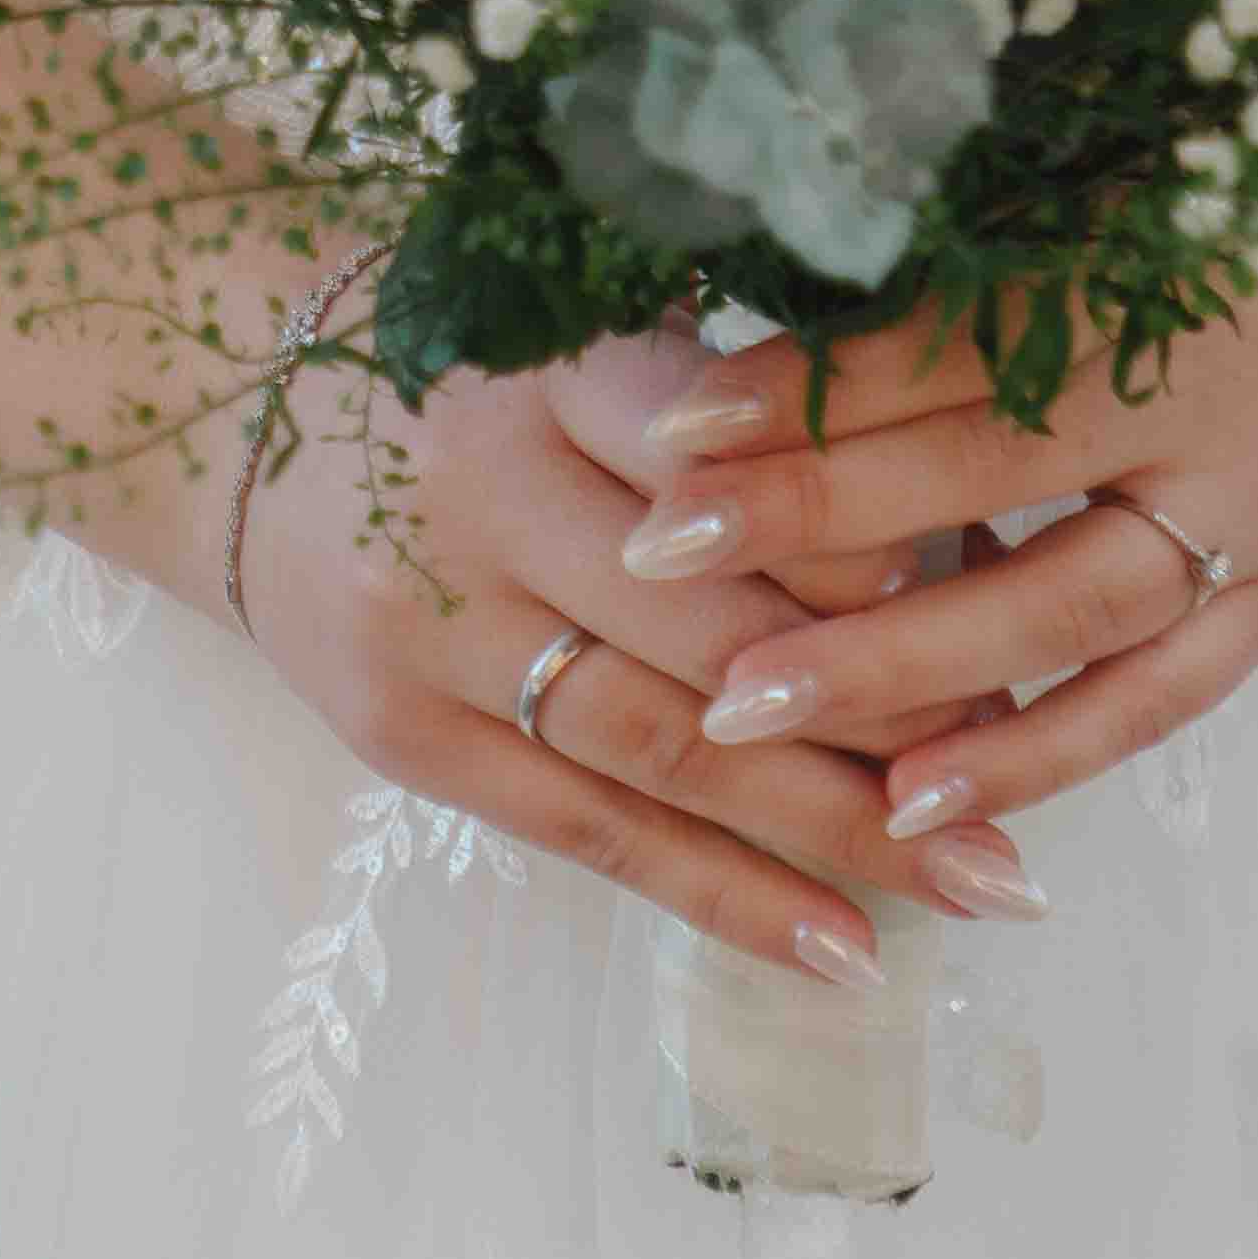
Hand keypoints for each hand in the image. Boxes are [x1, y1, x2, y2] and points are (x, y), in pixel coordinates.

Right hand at [149, 354, 1006, 983]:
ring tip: (985, 887)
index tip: (1009, 594)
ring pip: (670, 746)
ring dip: (837, 828)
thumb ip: (731, 397)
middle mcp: (488, 491)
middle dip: (894, 709)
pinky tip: (842, 949)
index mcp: (552, 366)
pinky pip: (588, 829)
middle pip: (723, 625)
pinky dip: (722, 896)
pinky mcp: (405, 729)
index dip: (879, 547)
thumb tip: (951, 514)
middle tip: (1033, 771)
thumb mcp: (573, 309)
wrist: (224, 404)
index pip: (746, 475)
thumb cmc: (451, 348)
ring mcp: (437, 623)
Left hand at [563, 259, 1257, 870]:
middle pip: (976, 475)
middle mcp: (1202, 401)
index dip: (806, 381)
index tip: (667, 411)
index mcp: (1157, 269)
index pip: (949, 340)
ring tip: (742, 707)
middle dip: (804, 523)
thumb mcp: (1154, 151)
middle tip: (651, 559)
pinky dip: (1039, 749)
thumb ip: (1000, 226)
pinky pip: (1155, 692)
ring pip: (1054, 610)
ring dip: (893, 666)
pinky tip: (919, 797)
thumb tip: (804, 248)